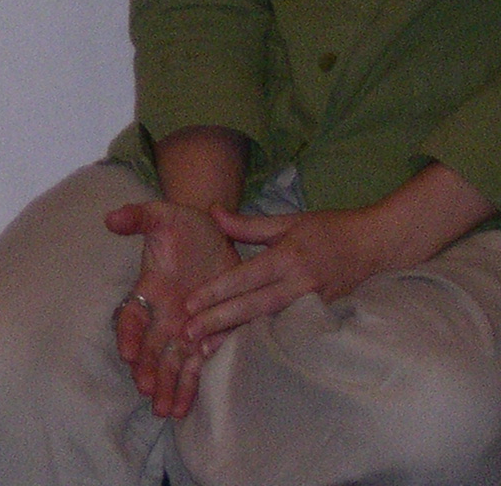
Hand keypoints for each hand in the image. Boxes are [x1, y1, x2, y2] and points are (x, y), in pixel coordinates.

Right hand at [106, 197, 240, 419]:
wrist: (212, 231)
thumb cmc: (183, 224)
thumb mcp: (161, 214)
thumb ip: (137, 216)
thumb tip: (111, 219)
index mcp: (151, 289)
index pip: (133, 315)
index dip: (130, 334)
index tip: (129, 352)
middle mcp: (164, 313)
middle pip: (151, 348)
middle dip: (149, 370)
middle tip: (148, 391)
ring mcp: (184, 325)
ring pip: (171, 363)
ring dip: (167, 386)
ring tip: (165, 411)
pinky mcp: (207, 332)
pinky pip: (195, 364)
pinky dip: (189, 385)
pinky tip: (184, 408)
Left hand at [184, 205, 388, 342]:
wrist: (374, 246)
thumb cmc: (327, 230)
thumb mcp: (287, 221)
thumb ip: (248, 224)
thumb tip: (212, 212)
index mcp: (288, 257)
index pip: (245, 277)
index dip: (217, 291)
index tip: (189, 303)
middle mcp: (300, 284)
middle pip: (253, 306)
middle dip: (219, 321)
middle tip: (188, 333)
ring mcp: (312, 303)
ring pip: (268, 323)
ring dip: (236, 336)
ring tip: (206, 349)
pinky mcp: (321, 316)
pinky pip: (285, 330)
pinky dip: (260, 340)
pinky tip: (239, 349)